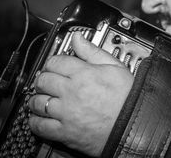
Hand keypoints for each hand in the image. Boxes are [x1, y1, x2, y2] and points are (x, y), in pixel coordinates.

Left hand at [28, 32, 133, 156]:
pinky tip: (40, 117)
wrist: (134, 125)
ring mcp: (66, 113)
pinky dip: (36, 121)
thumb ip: (92, 52)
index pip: (55, 61)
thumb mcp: (115, 67)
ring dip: (38, 99)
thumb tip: (78, 38)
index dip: (54, 61)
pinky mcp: (65, 132)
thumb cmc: (128, 97)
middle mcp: (71, 92)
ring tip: (44, 98)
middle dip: (44, 78)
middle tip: (49, 80)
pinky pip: (40, 126)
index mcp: (83, 74)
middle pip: (43, 80)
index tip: (56, 65)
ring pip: (38, 102)